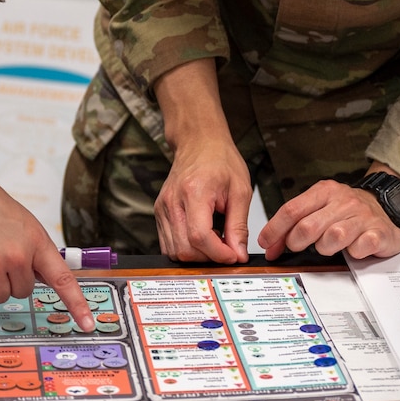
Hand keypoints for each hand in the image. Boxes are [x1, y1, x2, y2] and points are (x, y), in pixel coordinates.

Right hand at [0, 181, 94, 330]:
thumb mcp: (29, 229)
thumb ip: (39, 256)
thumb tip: (45, 281)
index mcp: (37, 244)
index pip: (62, 279)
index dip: (77, 304)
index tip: (87, 324)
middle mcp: (17, 256)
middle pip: (23, 292)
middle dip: (13, 279)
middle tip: (1, 256)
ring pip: (0, 297)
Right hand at [155, 136, 252, 263]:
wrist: (199, 142)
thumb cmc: (220, 159)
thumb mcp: (240, 190)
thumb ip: (239, 225)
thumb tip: (238, 254)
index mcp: (193, 191)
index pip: (199, 236)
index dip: (218, 253)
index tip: (233, 255)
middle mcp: (172, 201)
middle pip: (184, 248)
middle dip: (209, 257)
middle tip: (227, 249)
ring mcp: (162, 207)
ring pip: (174, 250)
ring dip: (197, 255)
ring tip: (215, 240)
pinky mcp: (159, 212)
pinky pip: (169, 243)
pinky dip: (186, 248)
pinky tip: (202, 236)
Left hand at [256, 179, 399, 261]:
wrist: (385, 207)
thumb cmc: (347, 211)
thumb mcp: (320, 207)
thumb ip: (295, 222)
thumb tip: (270, 244)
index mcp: (325, 191)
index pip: (292, 210)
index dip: (275, 230)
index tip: (265, 243)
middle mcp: (344, 201)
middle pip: (308, 226)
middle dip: (296, 242)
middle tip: (297, 248)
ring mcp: (363, 216)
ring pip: (333, 237)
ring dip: (325, 248)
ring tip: (329, 246)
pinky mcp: (380, 232)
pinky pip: (360, 248)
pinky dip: (353, 253)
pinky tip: (353, 250)